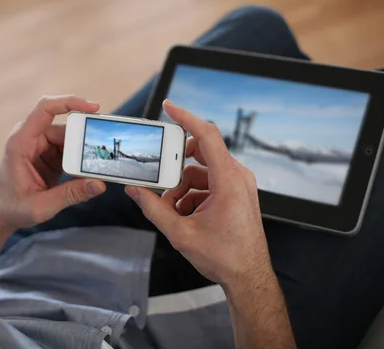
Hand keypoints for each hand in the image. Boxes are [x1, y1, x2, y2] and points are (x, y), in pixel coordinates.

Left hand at [0, 95, 106, 230]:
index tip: (93, 108)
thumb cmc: (12, 208)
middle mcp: (30, 138)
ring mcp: (40, 145)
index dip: (69, 102)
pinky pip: (70, 149)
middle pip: (64, 126)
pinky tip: (89, 170)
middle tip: (103, 150)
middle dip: (85, 137)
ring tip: (98, 164)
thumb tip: (99, 184)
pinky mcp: (48, 154)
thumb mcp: (41, 207)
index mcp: (20, 142)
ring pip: (70, 139)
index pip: (45, 109)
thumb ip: (69, 195)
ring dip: (84, 150)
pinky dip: (81, 158)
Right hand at [125, 100, 271, 286]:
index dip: (186, 117)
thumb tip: (135, 191)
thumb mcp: (180, 233)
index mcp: (229, 180)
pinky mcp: (236, 193)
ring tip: (171, 210)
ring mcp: (238, 185)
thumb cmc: (225, 256)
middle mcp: (237, 176)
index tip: (168, 107)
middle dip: (175, 167)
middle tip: (159, 181)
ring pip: (201, 171)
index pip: (206, 135)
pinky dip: (192, 194)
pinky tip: (184, 215)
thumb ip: (154, 209)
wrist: (248, 277)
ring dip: (182, 186)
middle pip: (199, 153)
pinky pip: (208, 183)